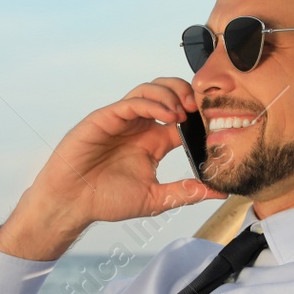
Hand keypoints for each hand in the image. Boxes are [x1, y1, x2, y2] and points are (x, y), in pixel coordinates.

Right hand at [0, 78, 227, 258]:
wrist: (72, 203)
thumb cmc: (107, 200)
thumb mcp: (156, 199)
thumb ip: (186, 193)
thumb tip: (221, 193)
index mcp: (153, 141)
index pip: (182, 118)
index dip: (199, 116)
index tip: (215, 124)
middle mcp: (139, 126)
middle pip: (168, 93)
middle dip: (187, 94)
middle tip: (201, 109)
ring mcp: (122, 119)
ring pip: (150, 90)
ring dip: (171, 94)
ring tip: (184, 111)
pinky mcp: (106, 117)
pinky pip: (132, 101)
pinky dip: (153, 103)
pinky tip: (168, 114)